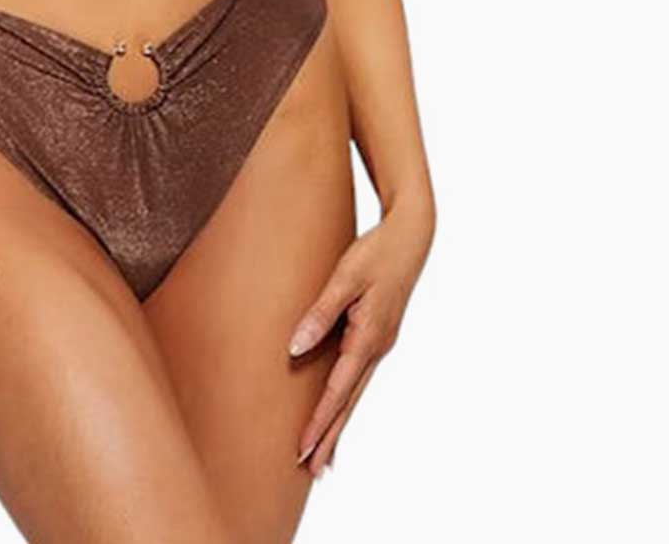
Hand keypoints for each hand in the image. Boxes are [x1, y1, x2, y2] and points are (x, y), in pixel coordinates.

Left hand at [288, 196, 434, 477]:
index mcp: (369, 338)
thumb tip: (295, 348)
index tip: (304, 448)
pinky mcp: (377, 336)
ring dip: (339, 424)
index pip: (338, 390)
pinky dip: (347, 400)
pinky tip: (340, 410)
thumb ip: (320, 313)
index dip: (320, 421)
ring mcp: (380, 345)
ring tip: (324, 457)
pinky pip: (358, 377)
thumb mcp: (345, 278)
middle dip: (330, 436)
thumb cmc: (375, 252)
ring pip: (356, 393)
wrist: (411, 236)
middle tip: (312, 471)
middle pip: (350, 402)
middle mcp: (377, 348)